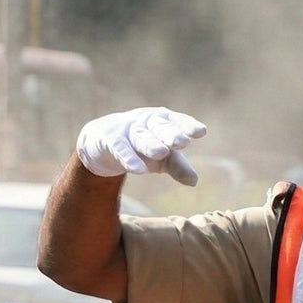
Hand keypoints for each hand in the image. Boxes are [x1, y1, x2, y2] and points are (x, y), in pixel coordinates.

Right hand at [76, 106, 207, 183]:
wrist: (101, 144)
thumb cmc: (139, 147)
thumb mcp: (160, 159)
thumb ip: (177, 167)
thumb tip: (194, 181)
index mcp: (162, 121)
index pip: (177, 121)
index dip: (188, 125)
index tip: (201, 131)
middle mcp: (146, 121)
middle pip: (160, 126)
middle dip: (170, 133)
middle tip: (182, 142)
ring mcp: (127, 128)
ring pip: (141, 136)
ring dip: (150, 143)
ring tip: (161, 152)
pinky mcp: (110, 139)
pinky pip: (120, 148)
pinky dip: (128, 158)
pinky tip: (138, 169)